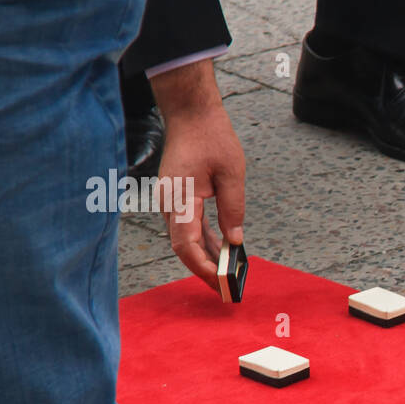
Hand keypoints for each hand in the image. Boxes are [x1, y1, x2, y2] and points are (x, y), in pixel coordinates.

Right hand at [149, 60, 245, 292]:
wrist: (190, 113)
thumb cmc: (211, 137)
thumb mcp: (232, 173)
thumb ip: (233, 209)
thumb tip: (235, 241)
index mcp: (179, 198)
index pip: (185, 244)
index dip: (201, 267)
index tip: (220, 282)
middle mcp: (169, 204)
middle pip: (184, 247)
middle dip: (204, 270)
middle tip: (227, 289)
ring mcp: (171, 202)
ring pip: (186, 239)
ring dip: (206, 258)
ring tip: (228, 276)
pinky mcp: (178, 199)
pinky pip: (189, 227)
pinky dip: (205, 242)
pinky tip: (223, 253)